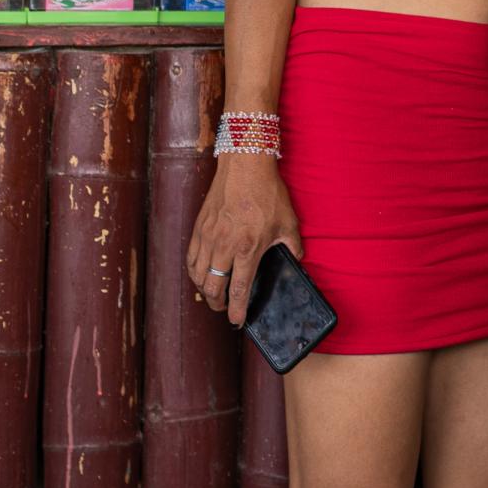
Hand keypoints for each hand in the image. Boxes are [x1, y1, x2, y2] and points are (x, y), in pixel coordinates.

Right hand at [186, 152, 302, 325]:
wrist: (245, 166)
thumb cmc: (267, 192)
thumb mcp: (289, 222)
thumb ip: (293, 246)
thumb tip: (296, 260)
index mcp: (248, 249)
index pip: (237, 290)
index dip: (236, 310)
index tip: (237, 321)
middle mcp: (224, 247)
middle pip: (213, 288)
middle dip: (218, 304)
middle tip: (224, 309)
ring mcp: (208, 237)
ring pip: (198, 275)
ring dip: (204, 290)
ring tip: (213, 295)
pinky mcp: (199, 228)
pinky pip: (190, 258)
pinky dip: (194, 272)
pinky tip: (201, 274)